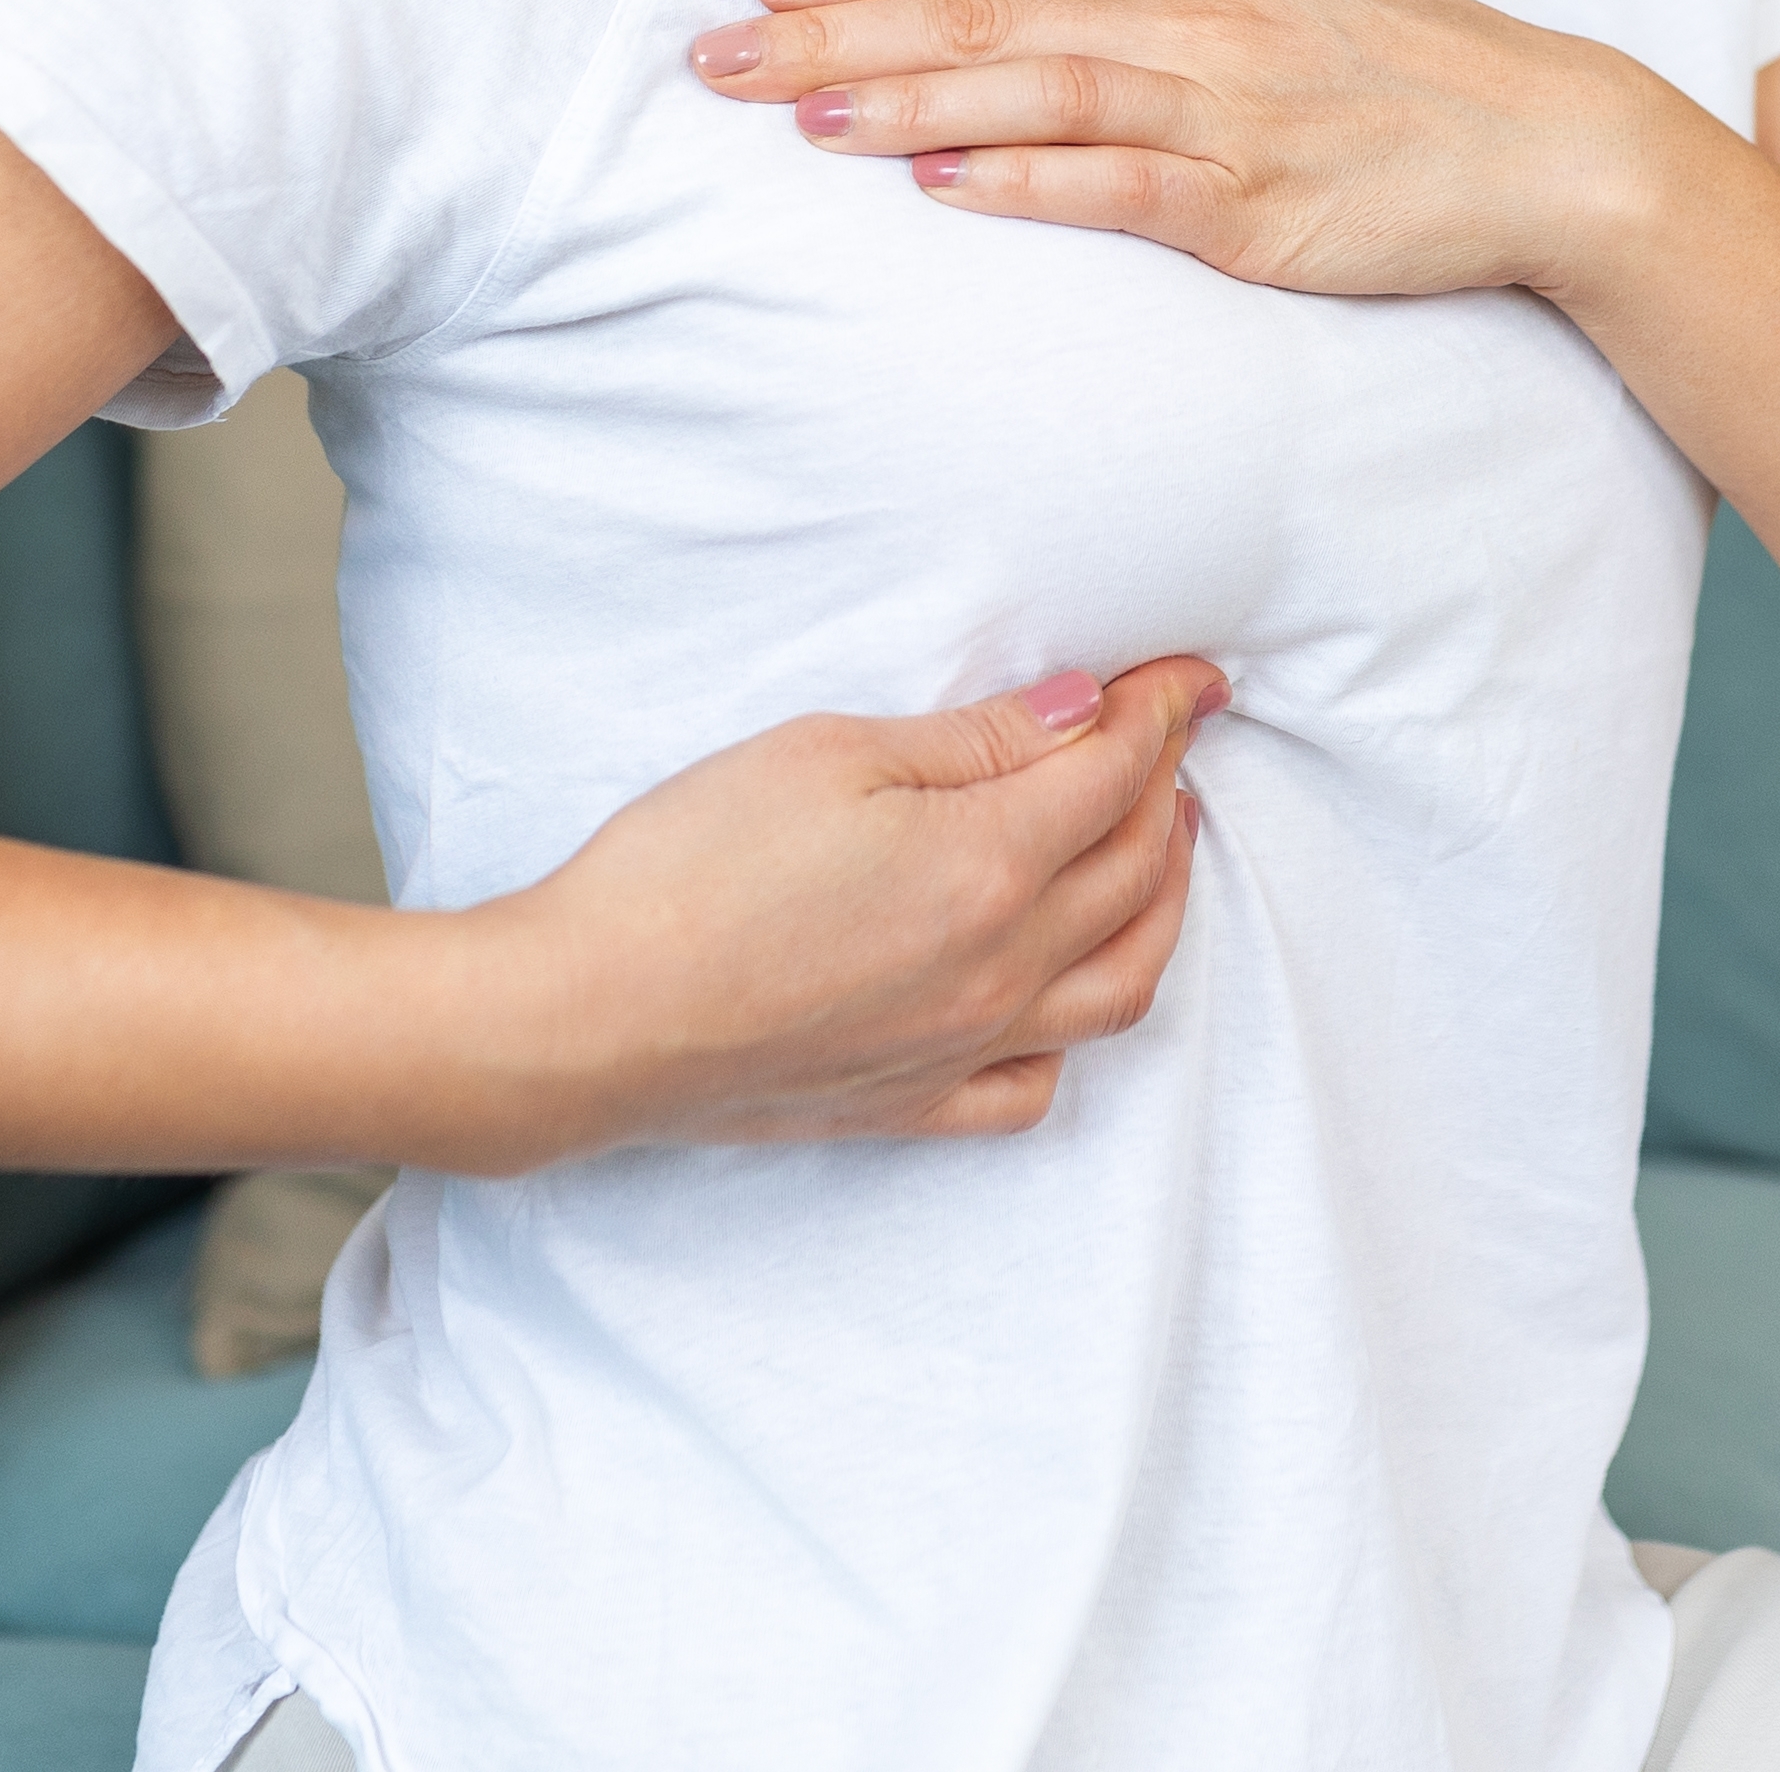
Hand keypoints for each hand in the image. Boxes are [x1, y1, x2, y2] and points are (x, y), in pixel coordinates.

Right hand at [477, 655, 1225, 1160]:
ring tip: (1158, 844)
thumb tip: (1084, 713)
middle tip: (1169, 733)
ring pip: (1120, 984)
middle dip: (1166, 788)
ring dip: (1159, 905)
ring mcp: (963, 1048)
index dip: (1161, 712)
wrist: (589, 1018)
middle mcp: (1001, 969)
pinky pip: (1036, 1085)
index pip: (1114, 775)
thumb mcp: (829, 756)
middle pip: (1134, 870)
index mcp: (989, 867)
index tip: (1189, 674)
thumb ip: (974, 740)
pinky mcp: (910, 1105)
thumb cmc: (689, 869)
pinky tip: (1065, 992)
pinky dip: (1078, 1034)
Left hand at [685, 0, 1701, 298]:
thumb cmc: (1408, 47)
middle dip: (846, 33)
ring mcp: (1227, 112)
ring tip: (801, 115)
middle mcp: (1196, 18)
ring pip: (1041, 92)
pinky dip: (1031, 179)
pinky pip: (1127, 186)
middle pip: (993, 14)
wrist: (1545, 142)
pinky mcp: (1258, 204)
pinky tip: (946, 181)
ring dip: (914, 99)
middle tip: (720, 54)